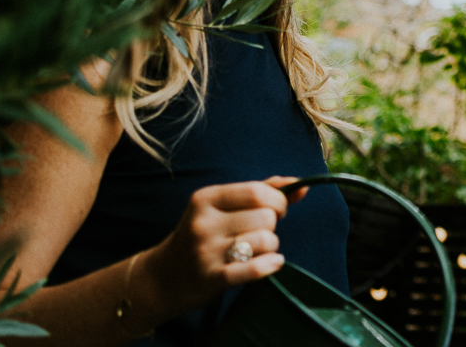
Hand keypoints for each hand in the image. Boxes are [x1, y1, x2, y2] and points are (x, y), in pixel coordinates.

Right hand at [140, 176, 307, 313]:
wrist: (163, 279)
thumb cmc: (204, 236)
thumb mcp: (223, 208)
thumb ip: (263, 192)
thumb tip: (303, 186)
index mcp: (205, 199)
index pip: (257, 192)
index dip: (278, 200)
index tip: (277, 209)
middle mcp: (203, 223)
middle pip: (266, 217)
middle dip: (272, 225)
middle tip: (259, 233)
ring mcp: (206, 252)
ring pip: (266, 240)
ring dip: (270, 246)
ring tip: (256, 250)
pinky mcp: (211, 279)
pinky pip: (255, 268)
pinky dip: (271, 264)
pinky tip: (272, 263)